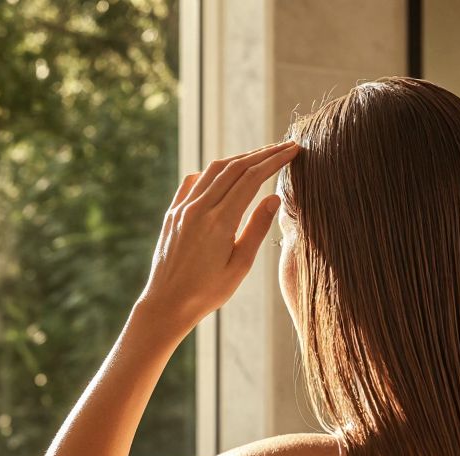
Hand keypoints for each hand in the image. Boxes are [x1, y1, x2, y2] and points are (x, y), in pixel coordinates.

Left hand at [135, 140, 300, 331]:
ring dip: (239, 159)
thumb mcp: (240, 266)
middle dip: (262, 153)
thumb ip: (257, 229)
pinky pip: (193, 182)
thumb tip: (274, 197)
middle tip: (284, 146)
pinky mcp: (172, 213)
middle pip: (234, 168)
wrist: (166, 304)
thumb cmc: (206, 292)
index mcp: (219, 221)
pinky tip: (223, 173)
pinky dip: (212, 171)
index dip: (274, 160)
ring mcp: (182, 209)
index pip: (252, 179)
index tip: (293, 150)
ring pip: (213, 170)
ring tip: (259, 156)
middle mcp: (198, 209)